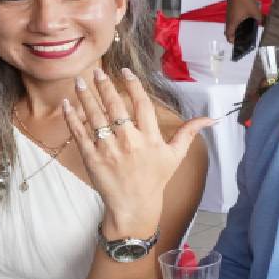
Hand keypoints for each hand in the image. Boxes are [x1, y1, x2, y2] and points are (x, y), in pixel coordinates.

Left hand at [62, 68, 215, 236]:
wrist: (134, 207)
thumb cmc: (155, 180)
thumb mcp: (175, 156)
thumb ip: (189, 133)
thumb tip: (211, 119)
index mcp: (149, 138)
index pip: (141, 104)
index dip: (133, 85)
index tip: (125, 71)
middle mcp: (129, 141)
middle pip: (115, 105)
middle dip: (104, 85)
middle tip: (96, 72)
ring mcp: (108, 149)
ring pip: (95, 116)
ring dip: (85, 96)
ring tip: (79, 81)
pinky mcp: (92, 158)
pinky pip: (79, 133)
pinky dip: (72, 117)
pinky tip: (67, 104)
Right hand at [224, 0, 263, 42]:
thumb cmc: (245, 1)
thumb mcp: (255, 12)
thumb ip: (260, 19)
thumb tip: (262, 23)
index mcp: (232, 22)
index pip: (228, 35)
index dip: (232, 40)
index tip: (236, 43)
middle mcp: (228, 18)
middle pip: (228, 30)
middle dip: (234, 34)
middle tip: (241, 37)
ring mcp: (228, 12)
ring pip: (230, 22)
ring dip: (234, 26)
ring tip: (243, 28)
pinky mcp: (230, 7)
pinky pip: (231, 17)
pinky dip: (235, 20)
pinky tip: (243, 17)